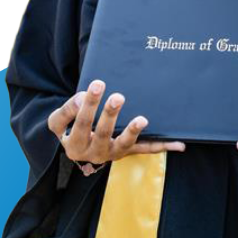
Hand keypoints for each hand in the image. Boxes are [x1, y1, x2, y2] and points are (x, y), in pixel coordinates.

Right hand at [47, 79, 185, 169]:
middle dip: (110, 114)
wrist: (77, 149)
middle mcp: (95, 153)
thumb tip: (82, 99)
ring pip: (125, 145)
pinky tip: (179, 145)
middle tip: (118, 96)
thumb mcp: (58, 123)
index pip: (81, 124)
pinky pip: (144, 150)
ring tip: (142, 119)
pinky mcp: (126, 152)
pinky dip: (162, 147)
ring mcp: (113, 154)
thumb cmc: (68, 129)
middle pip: (103, 133)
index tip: (97, 84)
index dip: (89, 105)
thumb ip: (67, 111)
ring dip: (134, 132)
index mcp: (75, 145)